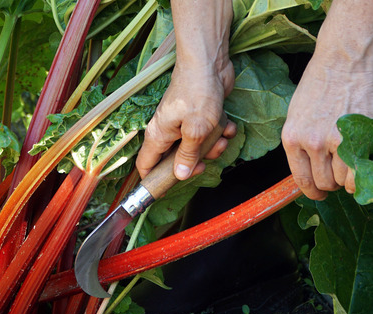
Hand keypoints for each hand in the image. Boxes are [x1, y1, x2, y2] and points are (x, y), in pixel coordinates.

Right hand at [136, 0, 236, 180]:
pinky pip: (208, 134)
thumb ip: (187, 155)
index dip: (153, 181)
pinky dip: (219, 132)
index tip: (166, 192)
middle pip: (176, 160)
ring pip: (197, 148)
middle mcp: (168, 131)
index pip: (146, 165)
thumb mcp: (195, 130)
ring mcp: (184, 123)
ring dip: (213, 147)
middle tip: (206, 163)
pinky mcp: (200, 116)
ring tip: (221, 137)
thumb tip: (179, 176)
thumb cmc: (198, 93)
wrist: (210, 63)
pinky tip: (227, 124)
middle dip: (195, 164)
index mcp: (158, 135)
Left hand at [282, 59, 372, 199]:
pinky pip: (357, 175)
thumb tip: (311, 169)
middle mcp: (310, 143)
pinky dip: (360, 177)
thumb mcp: (298, 114)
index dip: (313, 192)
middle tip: (339, 173)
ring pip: (340, 181)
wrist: (344, 59)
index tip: (320, 193)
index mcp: (291, 138)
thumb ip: (303, 142)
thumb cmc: (322, 82)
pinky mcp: (357, 138)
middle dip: (331, 183)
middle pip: (323, 184)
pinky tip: (362, 166)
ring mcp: (333, 142)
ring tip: (352, 163)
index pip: (301, 180)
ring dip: (347, 178)